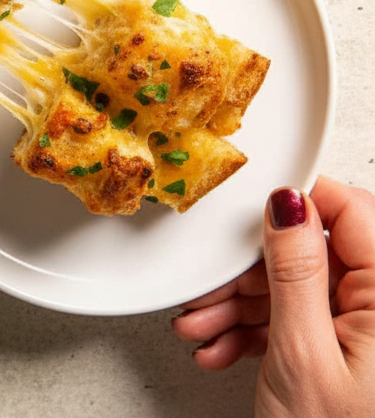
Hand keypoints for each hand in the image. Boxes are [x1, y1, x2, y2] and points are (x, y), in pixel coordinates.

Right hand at [172, 176, 374, 417]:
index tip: (244, 213)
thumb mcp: (302, 352)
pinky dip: (258, 332)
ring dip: (242, 306)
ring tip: (203, 329)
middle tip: (208, 289)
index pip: (352, 210)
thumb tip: (289, 205)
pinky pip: (301, 322)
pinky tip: (224, 347)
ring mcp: (370, 335)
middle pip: (315, 252)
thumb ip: (294, 271)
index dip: (293, 205)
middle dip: (251, 271)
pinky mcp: (350, 356)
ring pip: (299, 289)